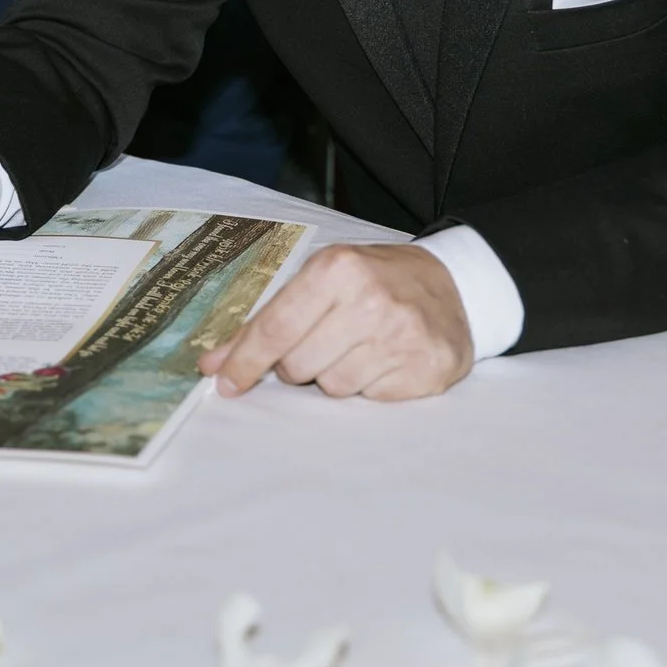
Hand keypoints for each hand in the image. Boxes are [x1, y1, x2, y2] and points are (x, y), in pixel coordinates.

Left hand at [197, 243, 472, 400]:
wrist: (453, 286)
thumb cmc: (374, 281)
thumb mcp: (322, 280)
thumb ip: (267, 320)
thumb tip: (213, 365)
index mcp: (338, 268)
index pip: (276, 327)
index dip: (245, 360)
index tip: (224, 381)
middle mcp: (371, 300)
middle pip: (298, 366)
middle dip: (298, 363)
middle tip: (322, 341)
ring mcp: (402, 337)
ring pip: (333, 388)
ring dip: (335, 374)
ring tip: (358, 347)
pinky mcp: (426, 369)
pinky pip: (369, 398)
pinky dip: (369, 384)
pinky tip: (385, 359)